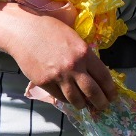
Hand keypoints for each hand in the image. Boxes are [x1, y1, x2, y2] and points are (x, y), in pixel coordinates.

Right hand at [2, 9, 117, 112]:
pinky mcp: (44, 83)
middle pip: (92, 92)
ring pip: (76, 99)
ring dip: (83, 104)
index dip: (110, 89)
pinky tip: (69, 99)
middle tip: (103, 106)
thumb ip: (85, 55)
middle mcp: (73, 67)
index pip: (104, 76)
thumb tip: (94, 72)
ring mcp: (58, 76)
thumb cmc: (50, 30)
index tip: (112, 95)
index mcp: (84, 53)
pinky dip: (66, 100)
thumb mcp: (74, 38)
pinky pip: (59, 97)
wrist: (23, 31)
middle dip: (100, 102)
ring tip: (85, 105)